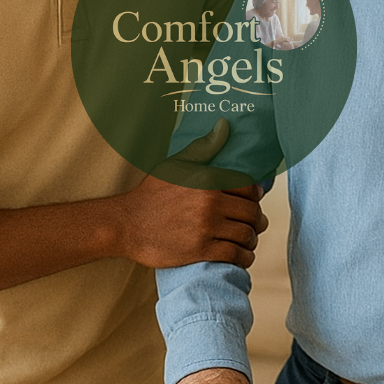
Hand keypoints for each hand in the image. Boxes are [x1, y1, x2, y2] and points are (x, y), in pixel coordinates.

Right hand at [116, 120, 267, 268]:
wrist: (126, 224)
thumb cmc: (151, 193)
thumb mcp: (175, 165)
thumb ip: (203, 147)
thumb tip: (225, 125)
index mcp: (208, 180)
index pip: (249, 188)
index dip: (255, 196)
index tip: (252, 202)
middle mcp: (210, 203)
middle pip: (252, 213)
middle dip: (257, 220)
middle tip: (254, 225)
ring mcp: (206, 228)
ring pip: (247, 235)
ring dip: (252, 240)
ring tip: (248, 242)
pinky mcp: (201, 250)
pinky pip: (235, 255)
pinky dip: (244, 258)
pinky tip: (242, 257)